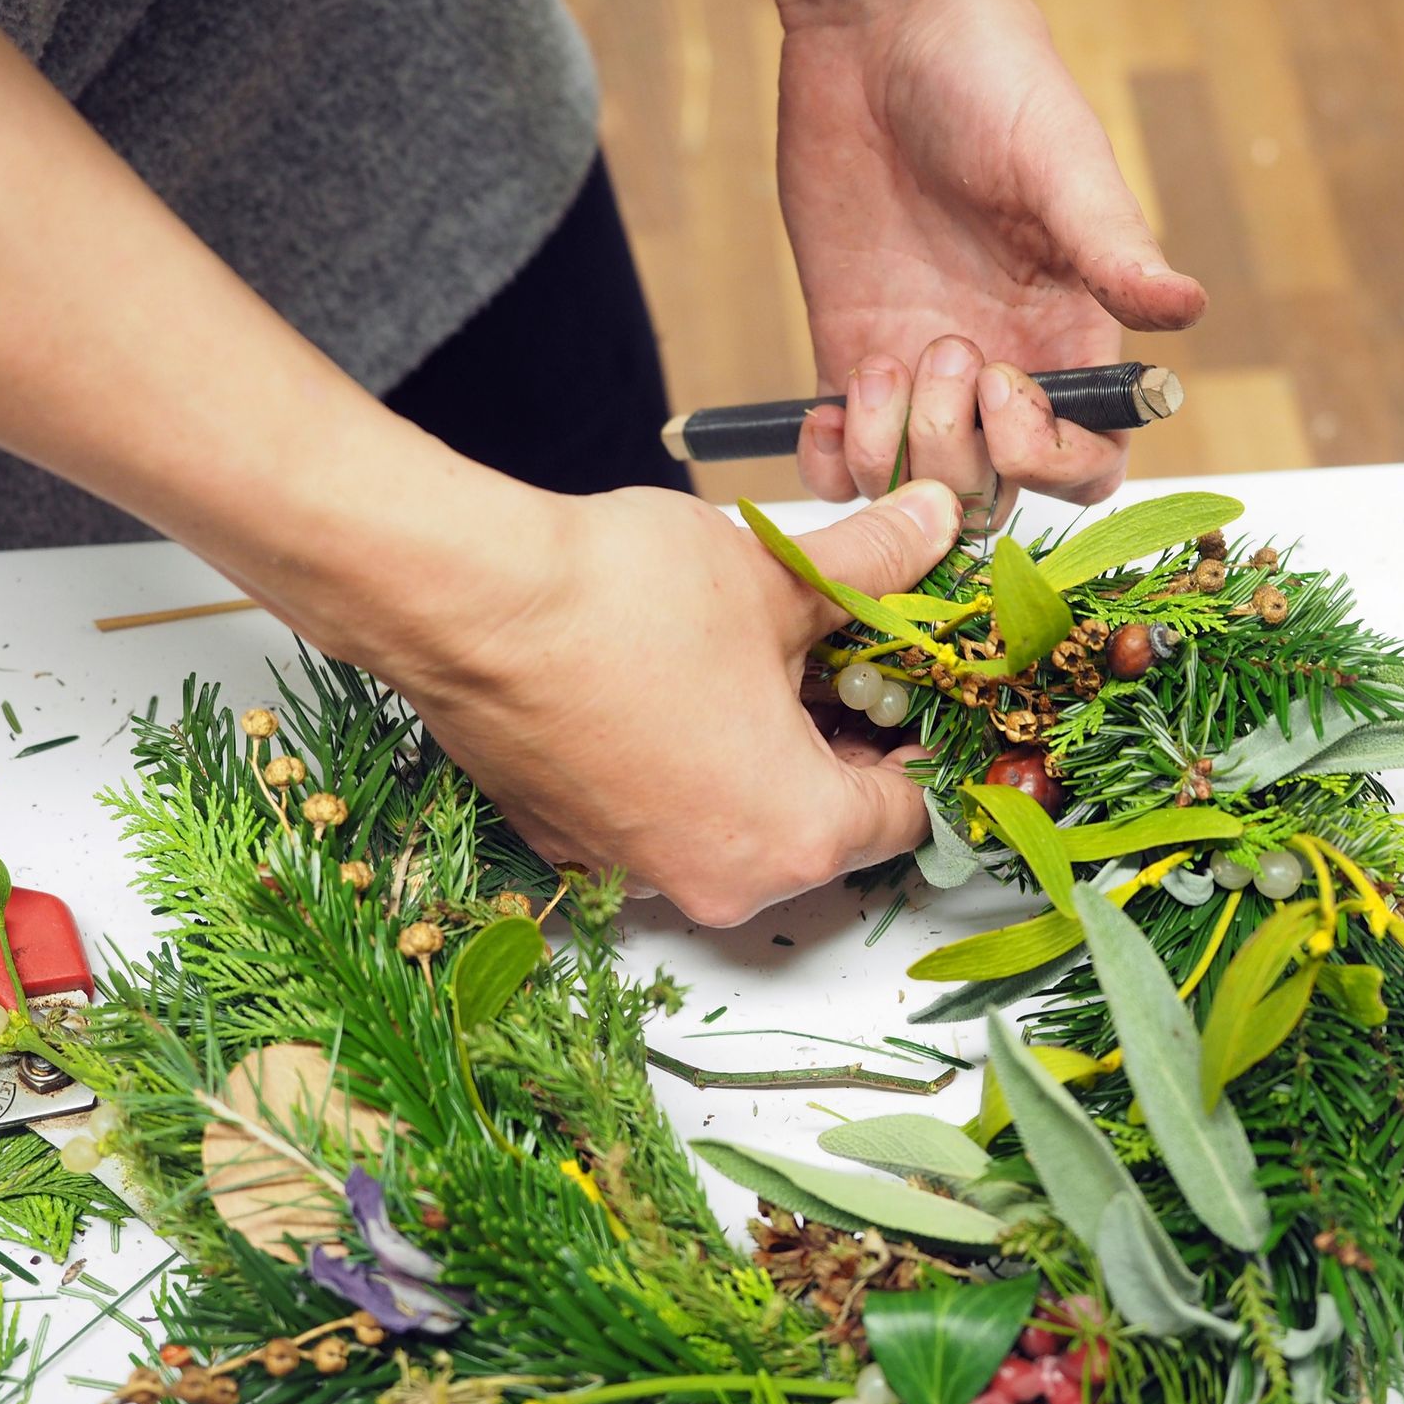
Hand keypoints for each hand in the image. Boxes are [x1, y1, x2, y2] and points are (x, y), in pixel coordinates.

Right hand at [378, 481, 963, 925]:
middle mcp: (721, 882)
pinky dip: (686, 769)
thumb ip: (877, 564)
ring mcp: (637, 875)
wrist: (467, 602)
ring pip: (740, 824)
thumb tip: (936, 522)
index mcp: (797, 837)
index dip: (924, 740)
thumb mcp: (781, 576)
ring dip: (764, 757)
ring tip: (760, 665)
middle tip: (844, 664)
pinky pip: (662, 819)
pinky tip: (679, 690)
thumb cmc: (624, 601)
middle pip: (825, 828)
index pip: (906, 811)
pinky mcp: (572, 848)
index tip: (917, 692)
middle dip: (843, 745)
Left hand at [768, 0, 1205, 517]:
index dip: (1047, 460)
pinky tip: (820, 409)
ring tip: (877, 366)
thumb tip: (1185, 312)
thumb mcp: (1061, 161)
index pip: (1087, 465)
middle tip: (936, 349)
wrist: (881, 31)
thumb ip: (1114, 249)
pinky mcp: (850, 357)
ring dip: (889, 457)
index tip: (1003, 389)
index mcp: (1071, 339)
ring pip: (915, 489)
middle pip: (995, 494)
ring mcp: (922, 373)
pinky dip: (828, 462)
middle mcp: (1002, 370)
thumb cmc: (991, 78)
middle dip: (959, 454)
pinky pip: (842, 460)